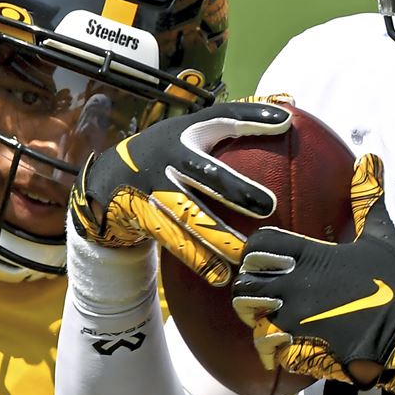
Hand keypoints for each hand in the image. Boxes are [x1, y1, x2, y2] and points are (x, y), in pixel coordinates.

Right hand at [69, 102, 287, 285]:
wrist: (106, 182)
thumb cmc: (168, 154)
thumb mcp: (193, 134)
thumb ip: (236, 125)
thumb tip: (288, 118)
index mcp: (186, 135)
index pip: (222, 119)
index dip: (251, 117)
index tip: (285, 122)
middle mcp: (169, 160)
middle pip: (206, 174)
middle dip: (237, 190)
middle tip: (269, 206)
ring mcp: (153, 190)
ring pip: (189, 216)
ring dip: (218, 236)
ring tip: (245, 253)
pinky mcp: (143, 218)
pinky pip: (174, 242)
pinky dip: (198, 260)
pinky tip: (221, 277)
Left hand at [232, 154, 394, 394]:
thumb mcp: (382, 234)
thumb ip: (367, 199)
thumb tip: (370, 159)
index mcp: (313, 257)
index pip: (260, 246)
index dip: (256, 250)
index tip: (264, 255)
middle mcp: (298, 288)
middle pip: (246, 286)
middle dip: (250, 287)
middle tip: (264, 288)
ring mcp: (298, 323)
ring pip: (253, 321)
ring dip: (258, 319)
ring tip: (272, 316)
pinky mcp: (305, 353)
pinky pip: (270, 352)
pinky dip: (272, 349)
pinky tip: (286, 343)